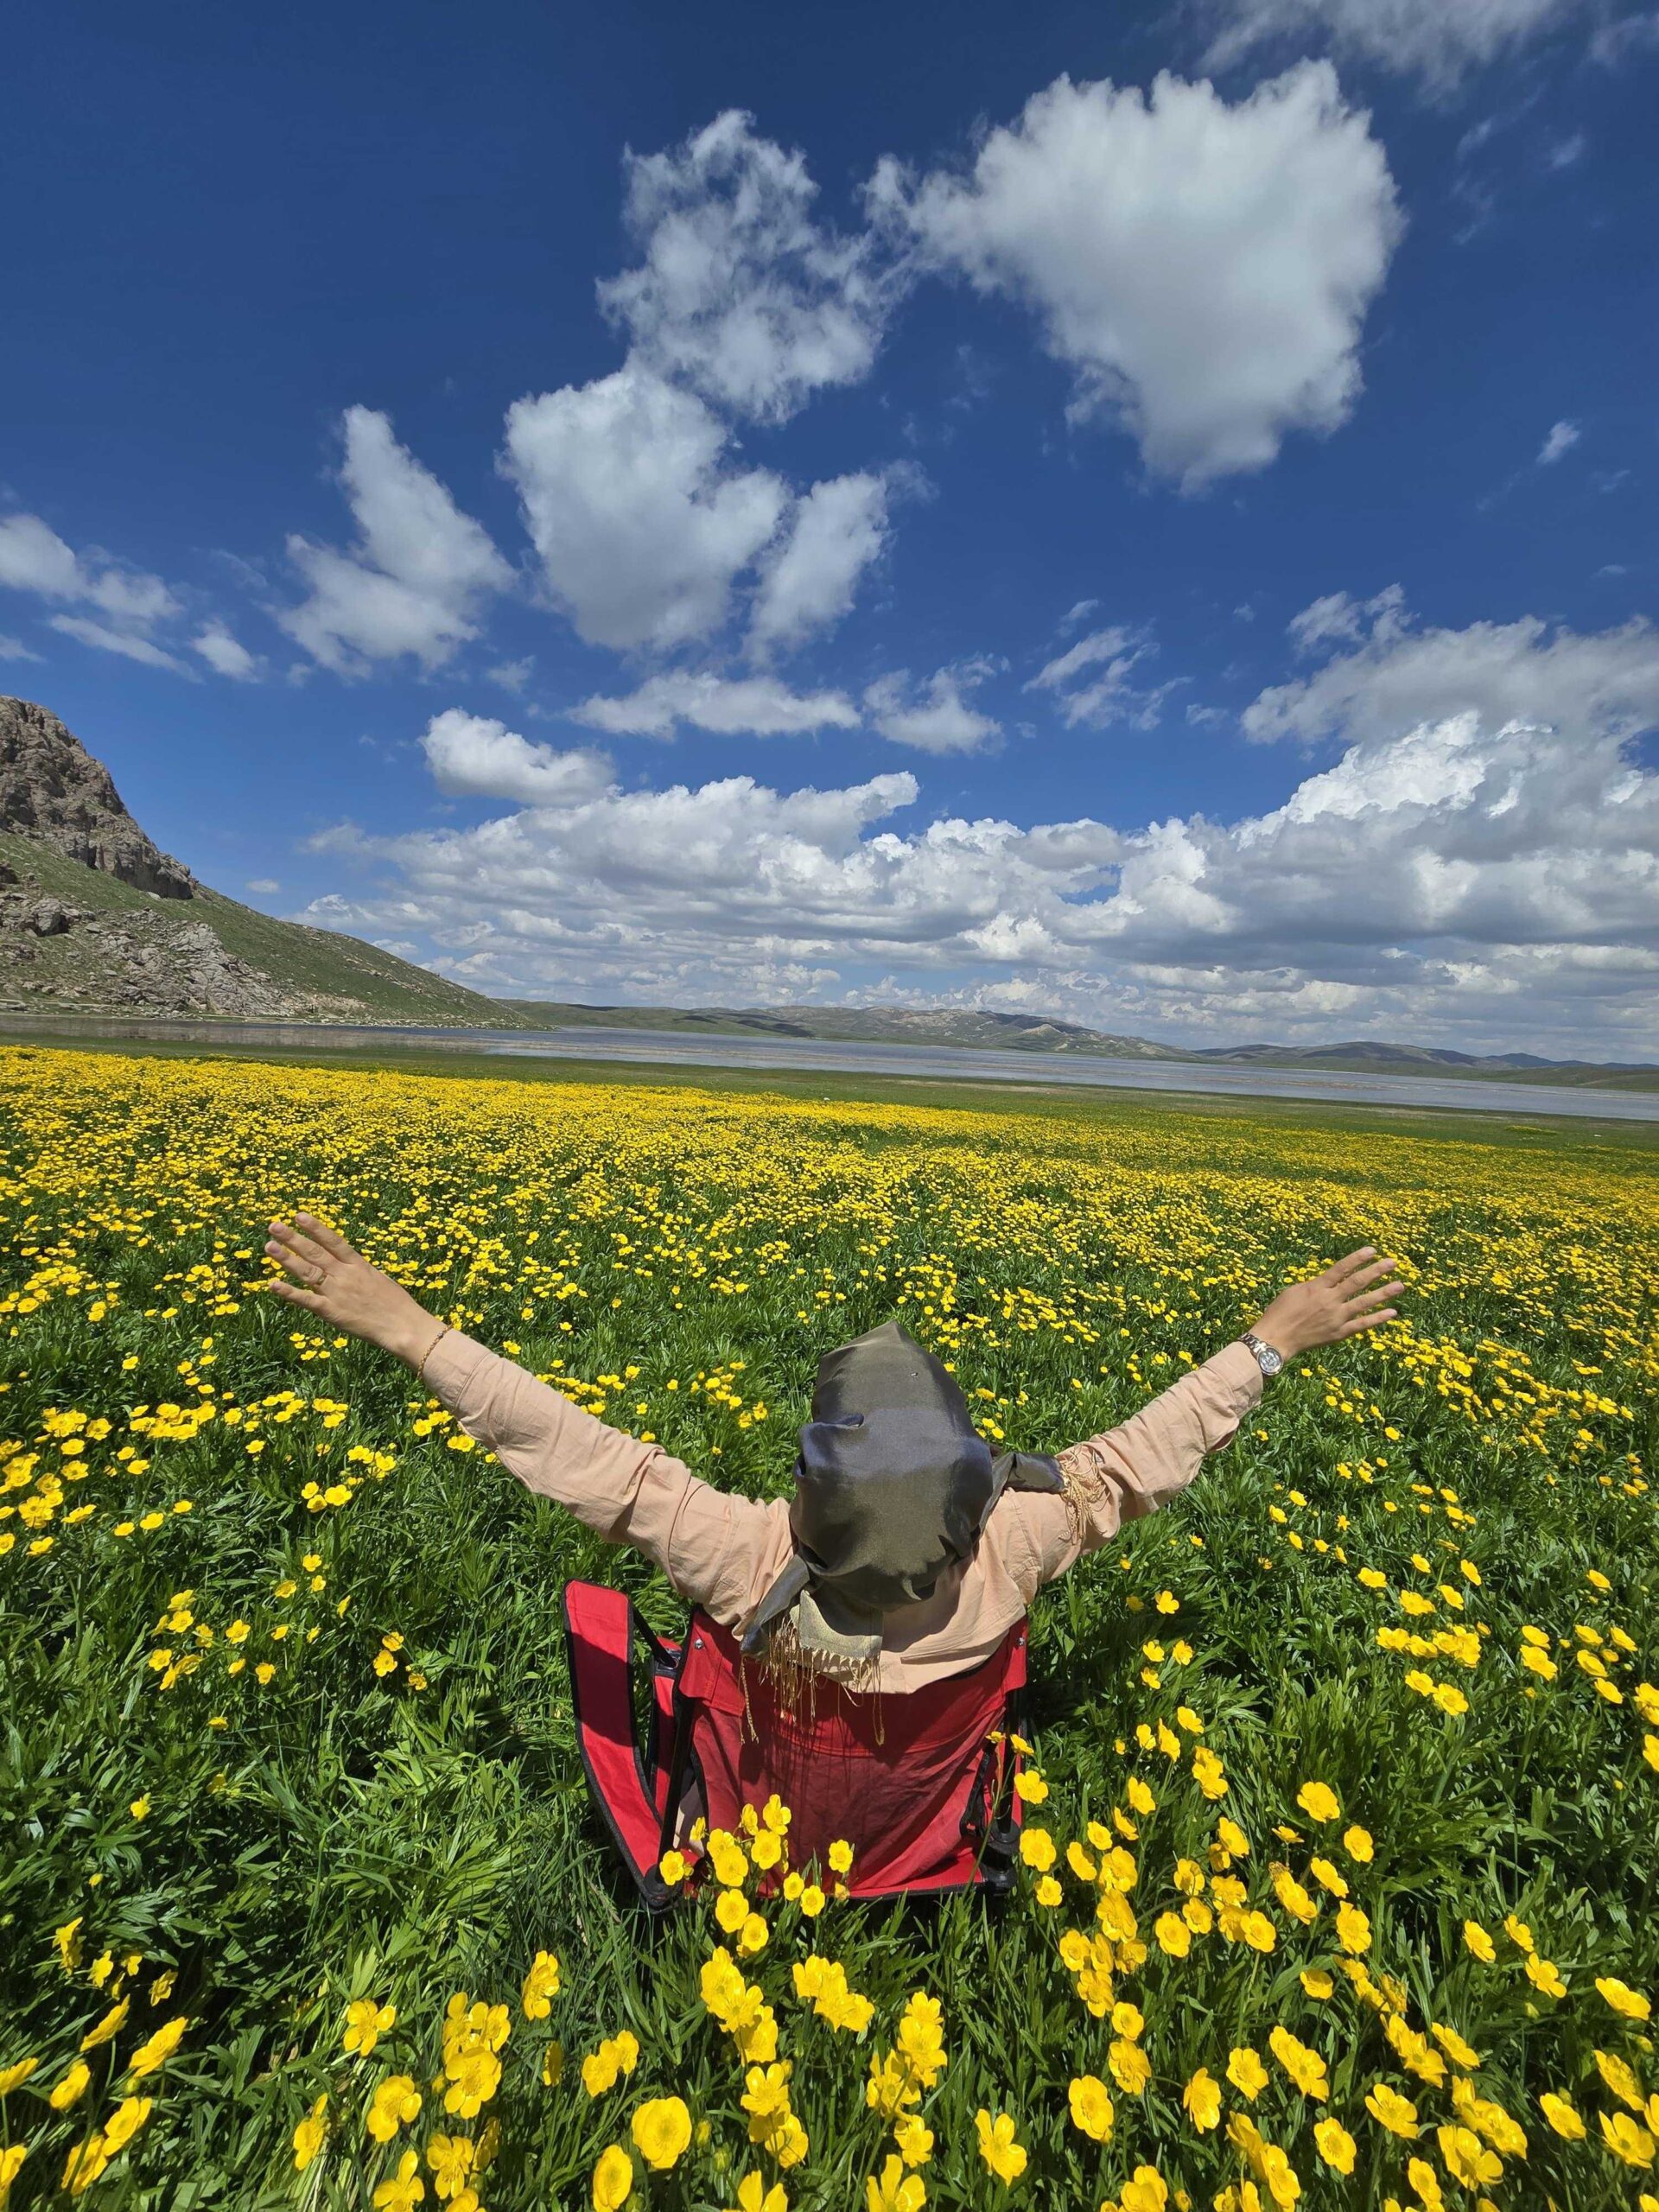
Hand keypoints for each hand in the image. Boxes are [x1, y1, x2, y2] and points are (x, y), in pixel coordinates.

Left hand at [264, 1214, 439, 1366]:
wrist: (403, 1326)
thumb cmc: (397, 1305)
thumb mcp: (379, 1280)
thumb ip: (360, 1272)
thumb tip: (349, 1264)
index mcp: (359, 1265)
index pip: (333, 1241)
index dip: (316, 1228)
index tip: (299, 1216)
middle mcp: (345, 1275)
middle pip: (315, 1253)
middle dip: (293, 1238)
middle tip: (274, 1226)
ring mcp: (337, 1293)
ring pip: (307, 1271)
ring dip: (286, 1259)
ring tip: (269, 1246)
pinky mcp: (331, 1312)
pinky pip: (306, 1300)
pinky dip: (289, 1292)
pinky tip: (272, 1284)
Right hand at [1245, 1247, 1405, 1361]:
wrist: (1276, 1339)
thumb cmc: (1280, 1313)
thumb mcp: (1294, 1291)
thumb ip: (1315, 1285)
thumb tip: (1331, 1281)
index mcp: (1317, 1287)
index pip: (1341, 1268)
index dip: (1357, 1258)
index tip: (1372, 1250)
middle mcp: (1329, 1301)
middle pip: (1357, 1283)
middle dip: (1376, 1271)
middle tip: (1393, 1263)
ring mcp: (1336, 1318)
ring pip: (1364, 1303)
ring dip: (1383, 1293)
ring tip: (1400, 1285)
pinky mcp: (1339, 1333)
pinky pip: (1362, 1325)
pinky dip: (1377, 1319)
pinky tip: (1392, 1312)